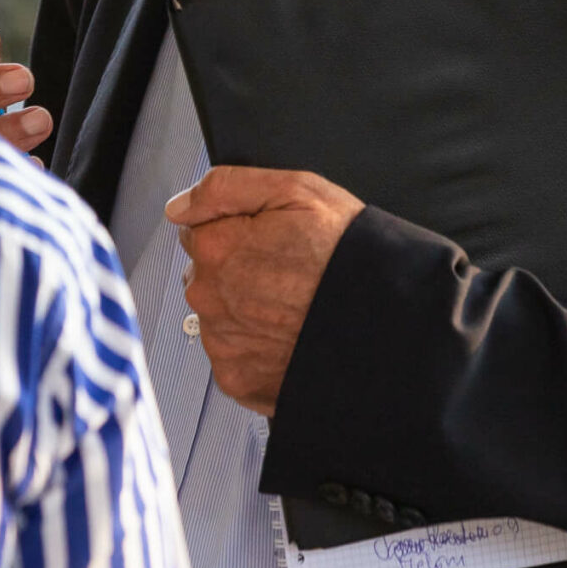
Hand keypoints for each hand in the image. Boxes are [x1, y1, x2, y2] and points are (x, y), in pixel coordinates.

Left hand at [167, 167, 362, 416]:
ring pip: (219, 316)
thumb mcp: (296, 190)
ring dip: (244, 310)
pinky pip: (233, 356)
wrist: (387, 324)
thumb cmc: (348, 255)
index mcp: (216, 247)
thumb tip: (180, 205)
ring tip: (293, 308)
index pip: (199, 230)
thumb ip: (226, 187)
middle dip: (236, 270)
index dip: (237, 229)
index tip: (270, 239)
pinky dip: (255, 348)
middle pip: (205, 275)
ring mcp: (222, 343)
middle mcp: (209, 298)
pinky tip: (288, 336)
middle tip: (287, 273)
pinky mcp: (238, 380)